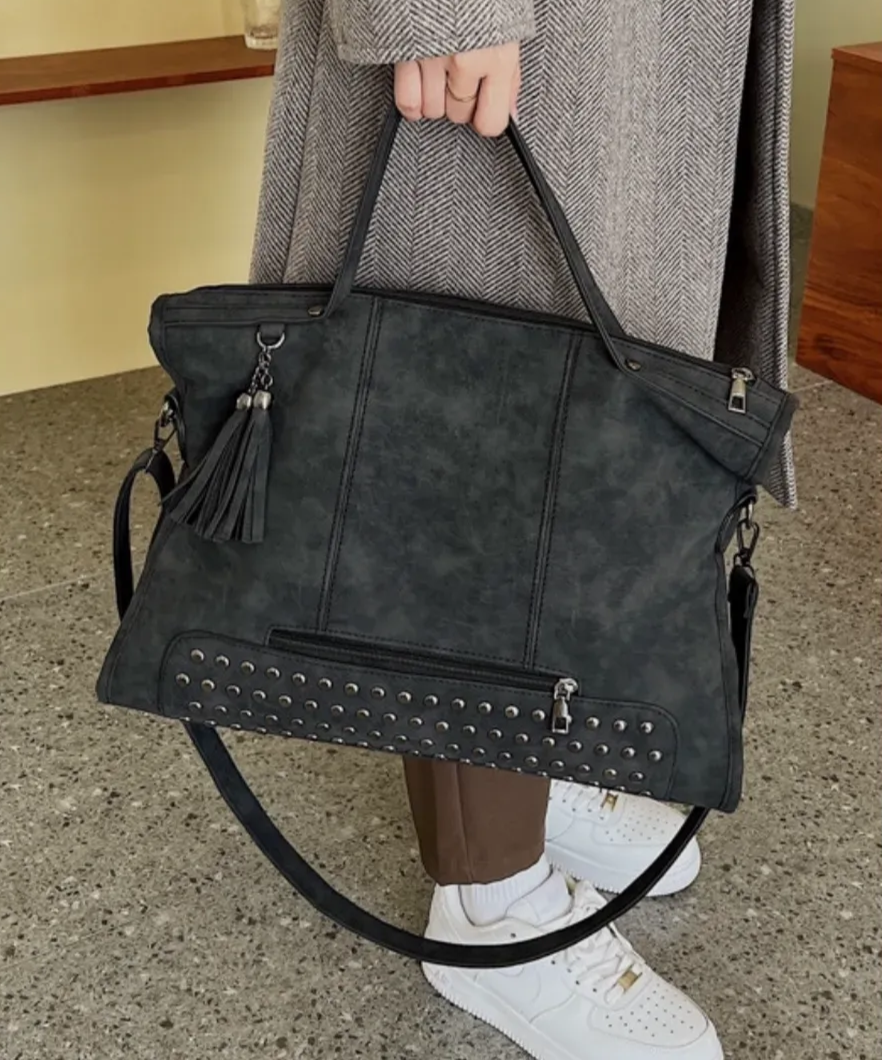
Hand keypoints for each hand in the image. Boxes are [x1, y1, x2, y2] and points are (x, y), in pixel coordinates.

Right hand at [394, 43, 520, 137]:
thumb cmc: (480, 2)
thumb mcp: (508, 32)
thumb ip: (510, 76)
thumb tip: (512, 116)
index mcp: (496, 56)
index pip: (491, 122)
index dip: (486, 119)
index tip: (483, 111)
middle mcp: (465, 60)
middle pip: (458, 115)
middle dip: (459, 102)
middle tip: (460, 79)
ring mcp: (432, 56)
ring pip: (431, 110)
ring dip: (434, 100)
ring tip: (439, 75)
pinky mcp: (404, 52)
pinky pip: (407, 101)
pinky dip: (411, 104)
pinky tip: (418, 91)